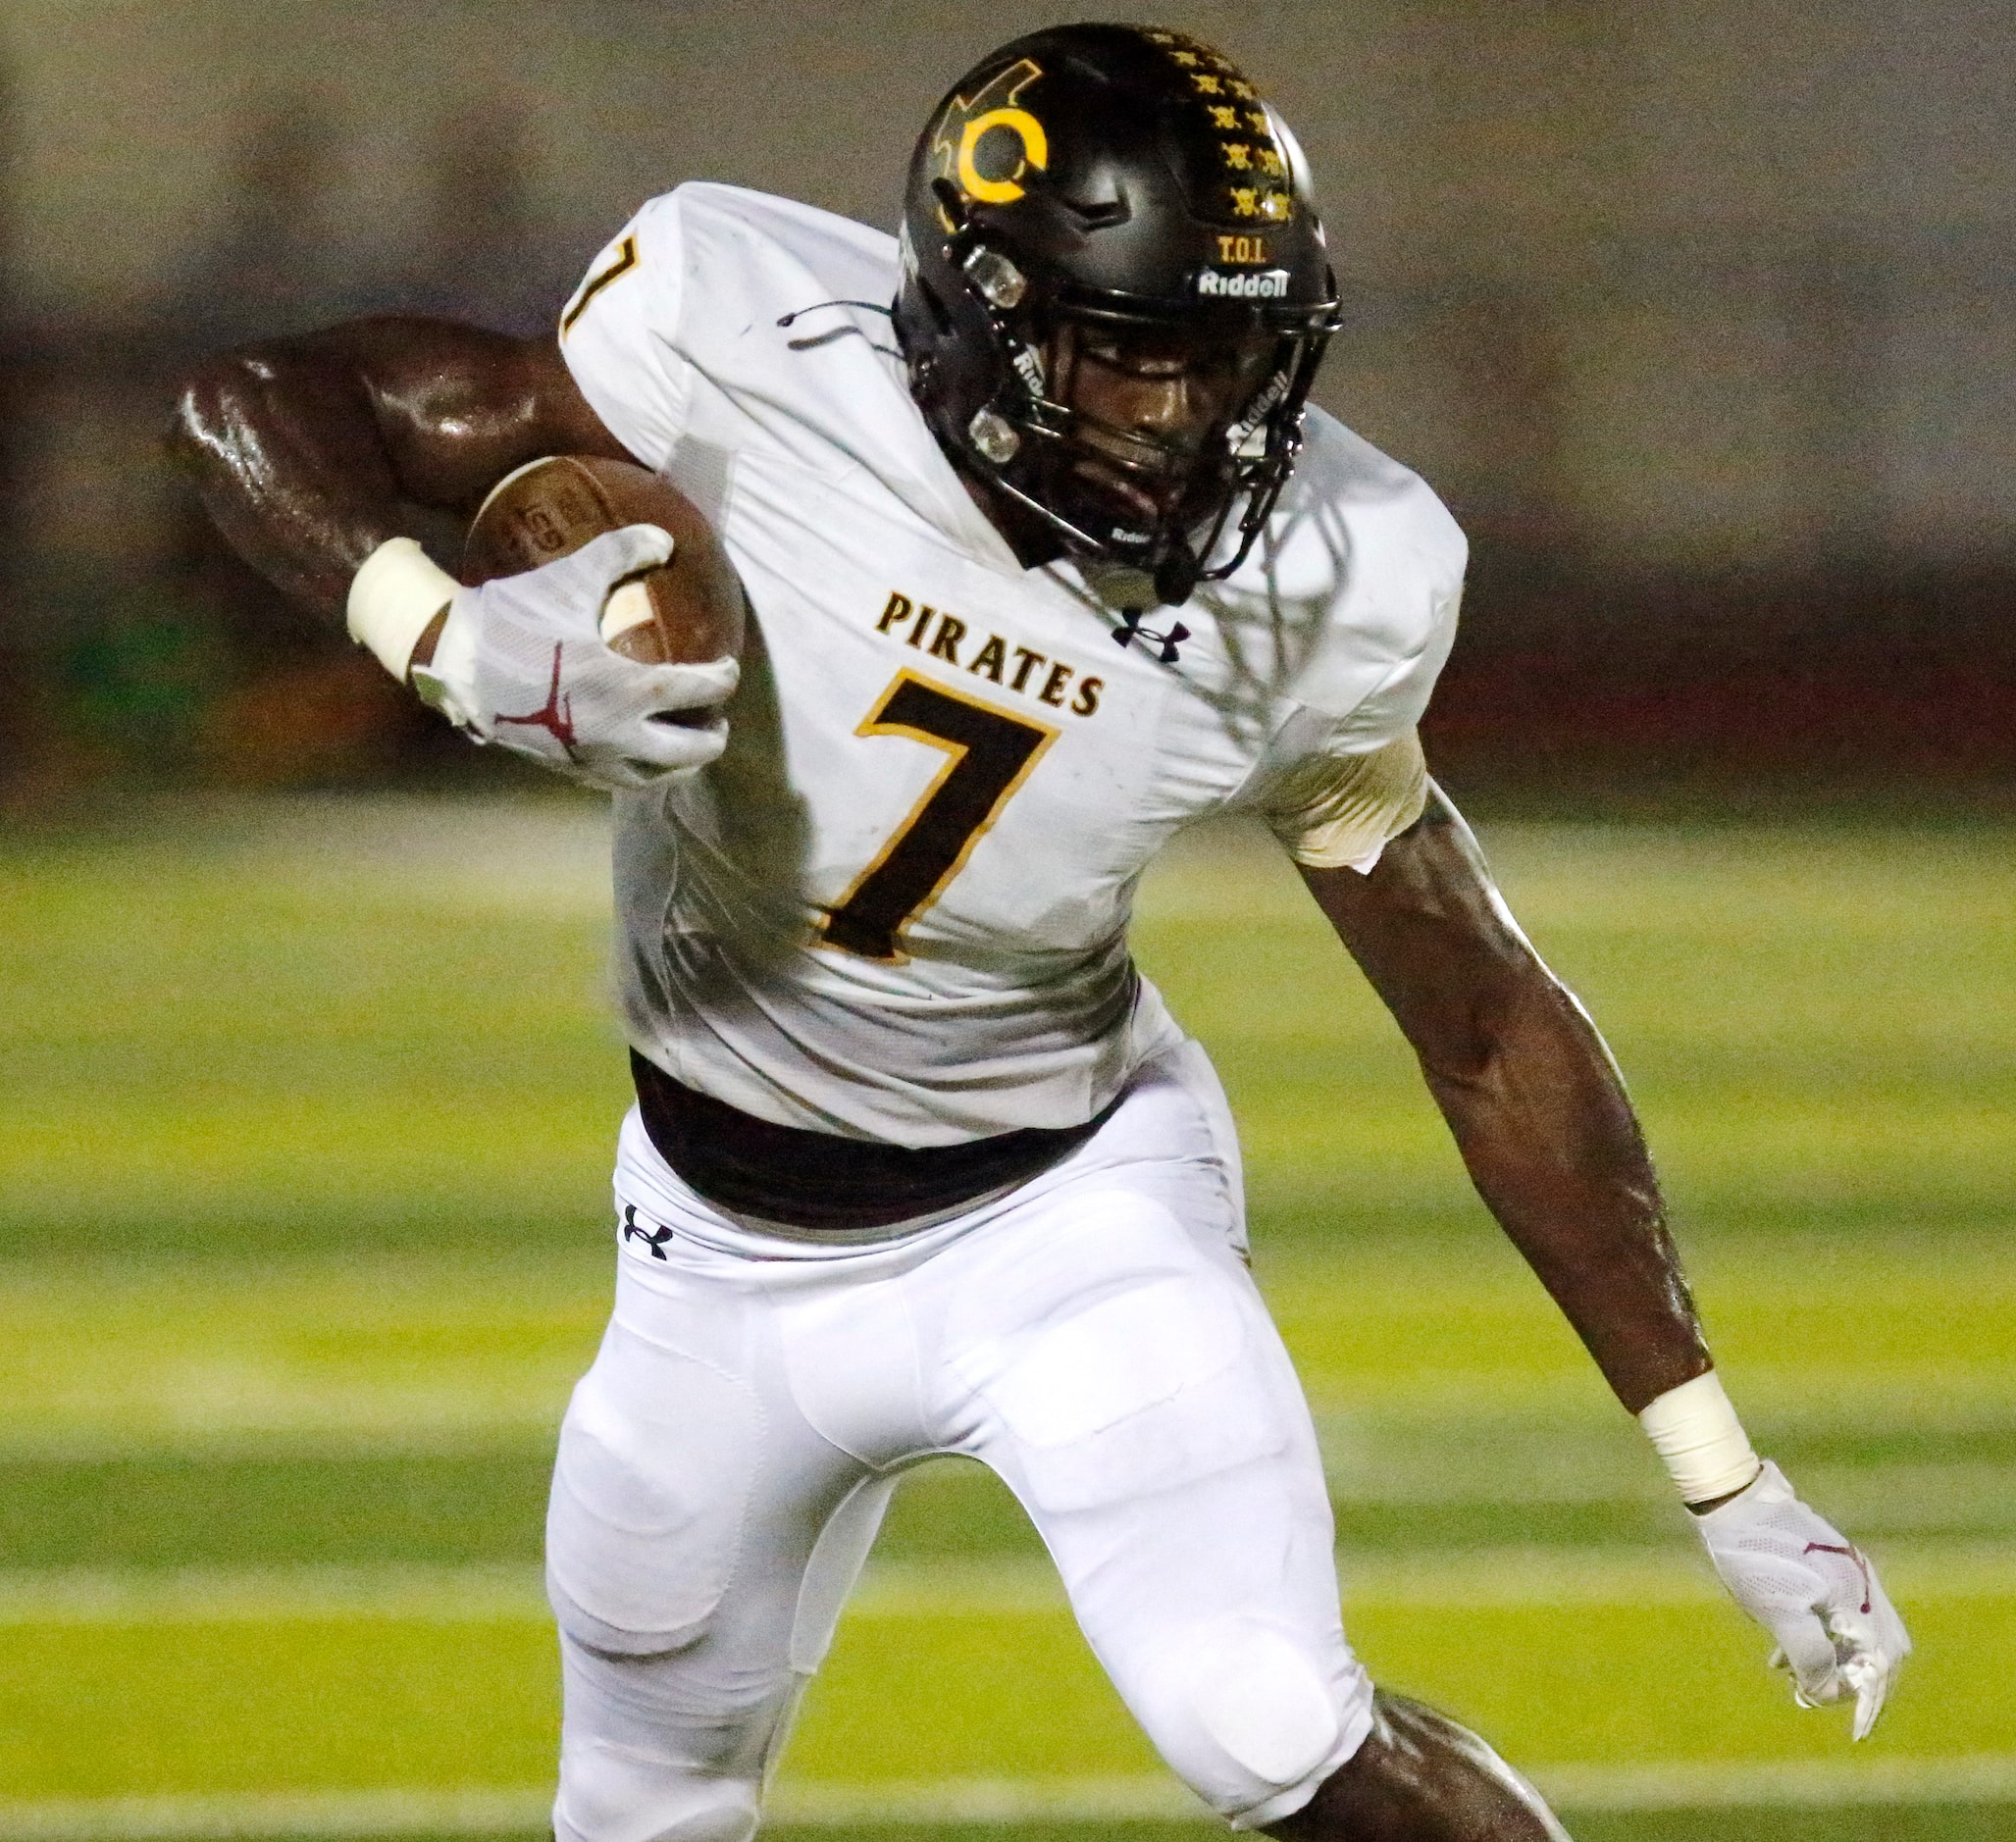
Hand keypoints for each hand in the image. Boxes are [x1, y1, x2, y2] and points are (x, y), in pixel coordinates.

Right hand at [413, 524, 737, 790]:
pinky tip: (638, 753)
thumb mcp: (570, 577)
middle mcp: (618, 735)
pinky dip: (641, 771)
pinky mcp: (568, 769)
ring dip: (680, 765)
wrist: (456, 666)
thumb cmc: (514, 620)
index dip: (723, 680)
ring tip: (687, 747)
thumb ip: (621, 553)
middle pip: (688, 751)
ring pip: (656, 778)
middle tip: (718, 721)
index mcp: (629, 690)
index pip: (699, 692)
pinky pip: (618, 780)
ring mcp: (592, 759)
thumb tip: (665, 539)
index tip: (729, 669)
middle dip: (712, 738)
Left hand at [1692, 1460, 1909, 1738]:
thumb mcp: (1779, 1613)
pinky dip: (1818, 1640)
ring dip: (1831, 1661)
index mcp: (1857, 1595)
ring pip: (1854, 1632)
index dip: (1870, 1700)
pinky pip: (1834, 1614)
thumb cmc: (1753, 1555)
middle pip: (1879, 1649)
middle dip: (1854, 1681)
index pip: (1881, 1662)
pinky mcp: (1823, 1564)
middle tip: (1822, 1698)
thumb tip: (1827, 1692)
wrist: (1730, 1497)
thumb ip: (1810, 1655)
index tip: (1855, 1731)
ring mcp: (1844, 1570)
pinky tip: (1780, 1653)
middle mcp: (1860, 1582)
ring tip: (1790, 1677)